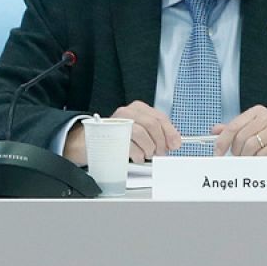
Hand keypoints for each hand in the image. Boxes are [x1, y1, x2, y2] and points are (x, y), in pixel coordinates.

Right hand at [63, 100, 178, 163]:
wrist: (91, 142)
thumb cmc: (119, 137)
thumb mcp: (141, 130)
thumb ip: (157, 133)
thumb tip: (174, 142)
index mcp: (138, 108)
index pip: (160, 118)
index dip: (170, 132)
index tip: (175, 144)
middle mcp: (127, 112)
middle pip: (152, 124)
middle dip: (160, 142)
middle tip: (160, 153)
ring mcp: (117, 122)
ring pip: (141, 133)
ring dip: (149, 149)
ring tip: (147, 155)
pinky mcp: (109, 135)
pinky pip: (130, 145)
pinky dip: (138, 155)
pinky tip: (137, 157)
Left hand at [212, 105, 266, 161]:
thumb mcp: (255, 127)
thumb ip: (235, 128)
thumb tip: (215, 130)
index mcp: (258, 112)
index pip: (233, 126)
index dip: (222, 142)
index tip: (217, 153)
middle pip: (241, 139)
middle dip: (237, 153)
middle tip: (239, 158)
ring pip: (250, 148)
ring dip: (247, 158)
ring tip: (251, 160)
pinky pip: (262, 156)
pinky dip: (258, 161)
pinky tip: (262, 160)